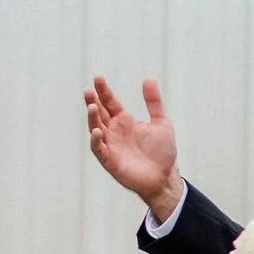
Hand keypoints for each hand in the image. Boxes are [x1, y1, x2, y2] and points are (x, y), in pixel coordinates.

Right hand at [85, 75, 183, 221]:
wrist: (165, 176)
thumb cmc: (162, 151)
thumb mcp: (161, 122)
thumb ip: (154, 102)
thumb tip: (149, 79)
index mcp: (124, 121)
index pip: (110, 102)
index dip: (104, 91)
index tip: (98, 78)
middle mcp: (114, 131)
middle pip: (99, 114)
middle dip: (93, 102)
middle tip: (88, 90)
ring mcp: (111, 145)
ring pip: (96, 129)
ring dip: (92, 118)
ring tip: (92, 106)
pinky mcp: (110, 160)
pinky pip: (99, 149)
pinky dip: (96, 140)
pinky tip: (97, 131)